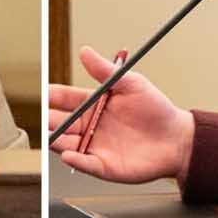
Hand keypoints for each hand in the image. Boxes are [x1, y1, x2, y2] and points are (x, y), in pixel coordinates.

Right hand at [48, 46, 194, 182]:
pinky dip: (74, 160)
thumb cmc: (156, 109)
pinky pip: (84, 163)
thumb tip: (85, 51)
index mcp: (93, 104)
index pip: (64, 99)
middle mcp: (89, 126)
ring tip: (50, 136)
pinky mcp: (103, 165)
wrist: (176, 138)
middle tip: (41, 117)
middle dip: (48, 119)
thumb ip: (106, 71)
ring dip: (56, 140)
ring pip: (66, 144)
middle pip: (60, 122)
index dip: (51, 96)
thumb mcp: (132, 83)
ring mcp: (94, 146)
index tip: (42, 93)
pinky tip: (68, 155)